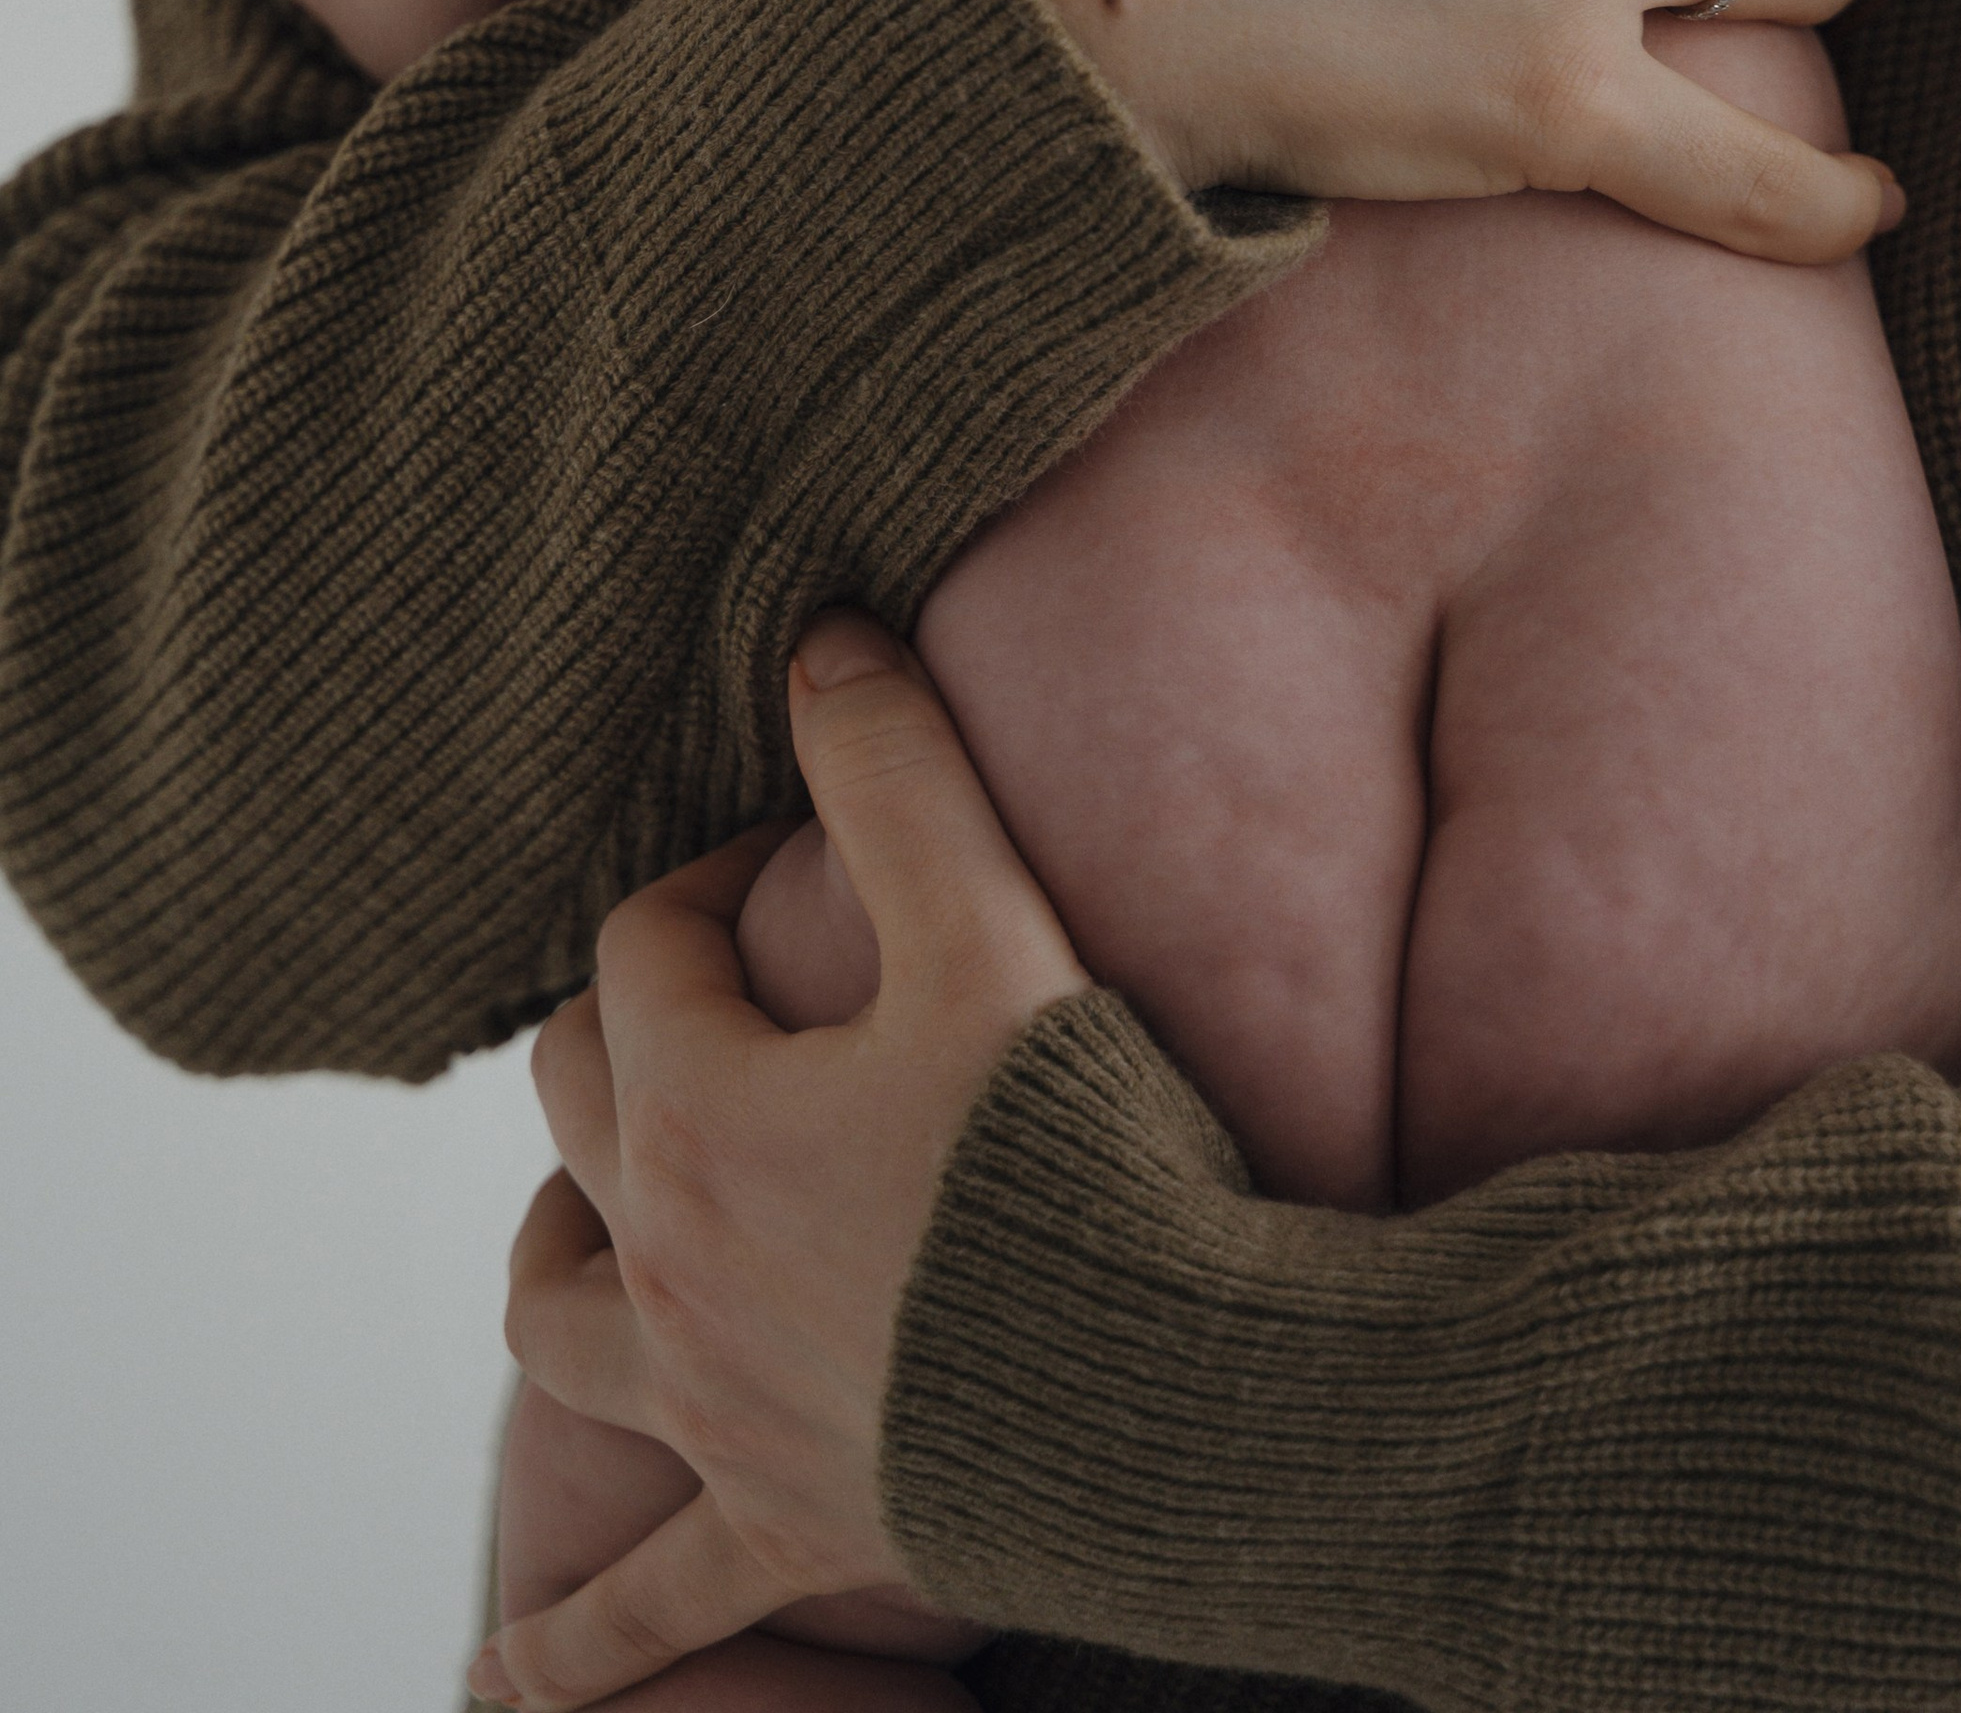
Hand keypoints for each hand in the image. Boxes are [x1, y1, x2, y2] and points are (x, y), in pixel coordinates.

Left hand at [470, 620, 1085, 1711]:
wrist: (1167, 1391)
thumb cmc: (1082, 1154)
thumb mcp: (992, 922)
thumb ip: (895, 764)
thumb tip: (815, 638)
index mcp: (702, 1109)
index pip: (645, 949)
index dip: (714, 885)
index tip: (808, 870)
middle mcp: (673, 1261)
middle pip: (576, 1113)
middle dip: (625, 1036)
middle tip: (720, 1003)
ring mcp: (715, 1409)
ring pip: (555, 1330)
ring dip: (555, 1267)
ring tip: (581, 1230)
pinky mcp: (778, 1527)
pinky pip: (637, 1611)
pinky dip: (567, 1649)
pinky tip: (507, 1686)